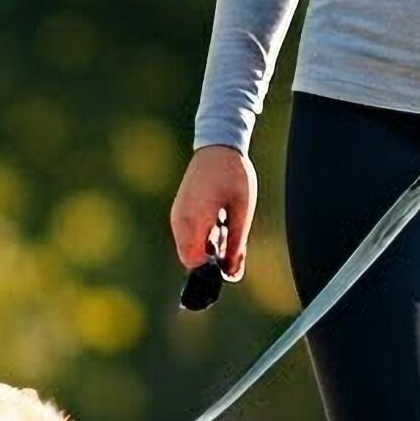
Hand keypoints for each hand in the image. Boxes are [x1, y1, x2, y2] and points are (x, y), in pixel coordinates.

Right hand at [170, 144, 257, 279]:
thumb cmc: (234, 175)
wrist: (218, 145)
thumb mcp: (242, 212)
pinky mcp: (179, 210)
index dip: (211, 269)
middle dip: (209, 259)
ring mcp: (177, 215)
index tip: (229, 261)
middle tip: (230, 238)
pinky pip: (186, 235)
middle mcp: (179, 220)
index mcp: (194, 220)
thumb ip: (237, 246)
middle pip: (189, 258)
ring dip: (206, 247)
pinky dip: (201, 236)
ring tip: (225, 224)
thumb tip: (232, 275)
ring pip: (187, 247)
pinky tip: (217, 218)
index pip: (194, 262)